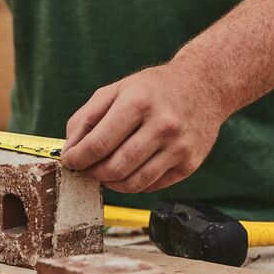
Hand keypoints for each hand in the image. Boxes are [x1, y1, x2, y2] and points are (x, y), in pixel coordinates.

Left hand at [60, 61, 226, 192]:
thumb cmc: (152, 89)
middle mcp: (162, 125)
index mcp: (139, 102)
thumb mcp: (115, 90)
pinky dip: (133, 183)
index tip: (70, 161)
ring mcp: (179, 147)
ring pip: (133, 183)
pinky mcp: (189, 164)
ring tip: (104, 171)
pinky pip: (151, 186)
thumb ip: (86, 119)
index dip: (77, 158)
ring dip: (111, 183)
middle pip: (114, 168)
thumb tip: (69, 152)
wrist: (204, 86)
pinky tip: (129, 169)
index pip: (99, 144)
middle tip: (86, 168)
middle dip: (92, 173)